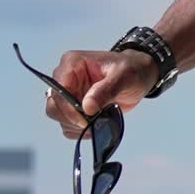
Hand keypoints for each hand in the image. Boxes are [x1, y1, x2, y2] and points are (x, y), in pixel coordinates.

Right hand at [43, 49, 159, 138]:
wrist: (140, 75)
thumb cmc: (132, 69)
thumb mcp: (124, 76)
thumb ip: (105, 90)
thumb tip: (88, 107)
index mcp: (73, 63)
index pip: (59, 88)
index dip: (67, 107)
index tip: (84, 118)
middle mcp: (66, 78)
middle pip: (54, 105)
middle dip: (71, 118)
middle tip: (91, 123)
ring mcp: (69, 94)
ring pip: (59, 117)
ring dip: (76, 125)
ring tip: (97, 122)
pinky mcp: (74, 107)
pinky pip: (68, 124)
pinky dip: (79, 130)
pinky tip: (95, 126)